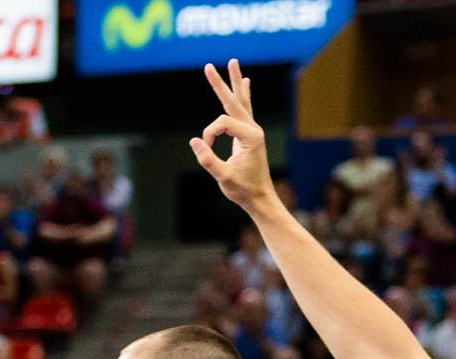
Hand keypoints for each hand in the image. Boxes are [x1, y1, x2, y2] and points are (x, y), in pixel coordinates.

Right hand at [190, 61, 278, 213]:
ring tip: (233, 63)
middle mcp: (253, 130)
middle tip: (208, 66)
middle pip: (234, 101)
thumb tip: (195, 141)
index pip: (222, 123)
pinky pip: (244, 109)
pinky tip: (246, 82)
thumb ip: (209, 160)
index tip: (206, 149)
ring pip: (241, 101)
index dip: (210, 135)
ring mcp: (253, 131)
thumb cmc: (244, 190)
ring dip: (235, 82)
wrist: (260, 199)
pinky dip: (243, 95)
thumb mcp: (224, 177)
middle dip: (220, 84)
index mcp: (251, 137)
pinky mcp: (249, 135)